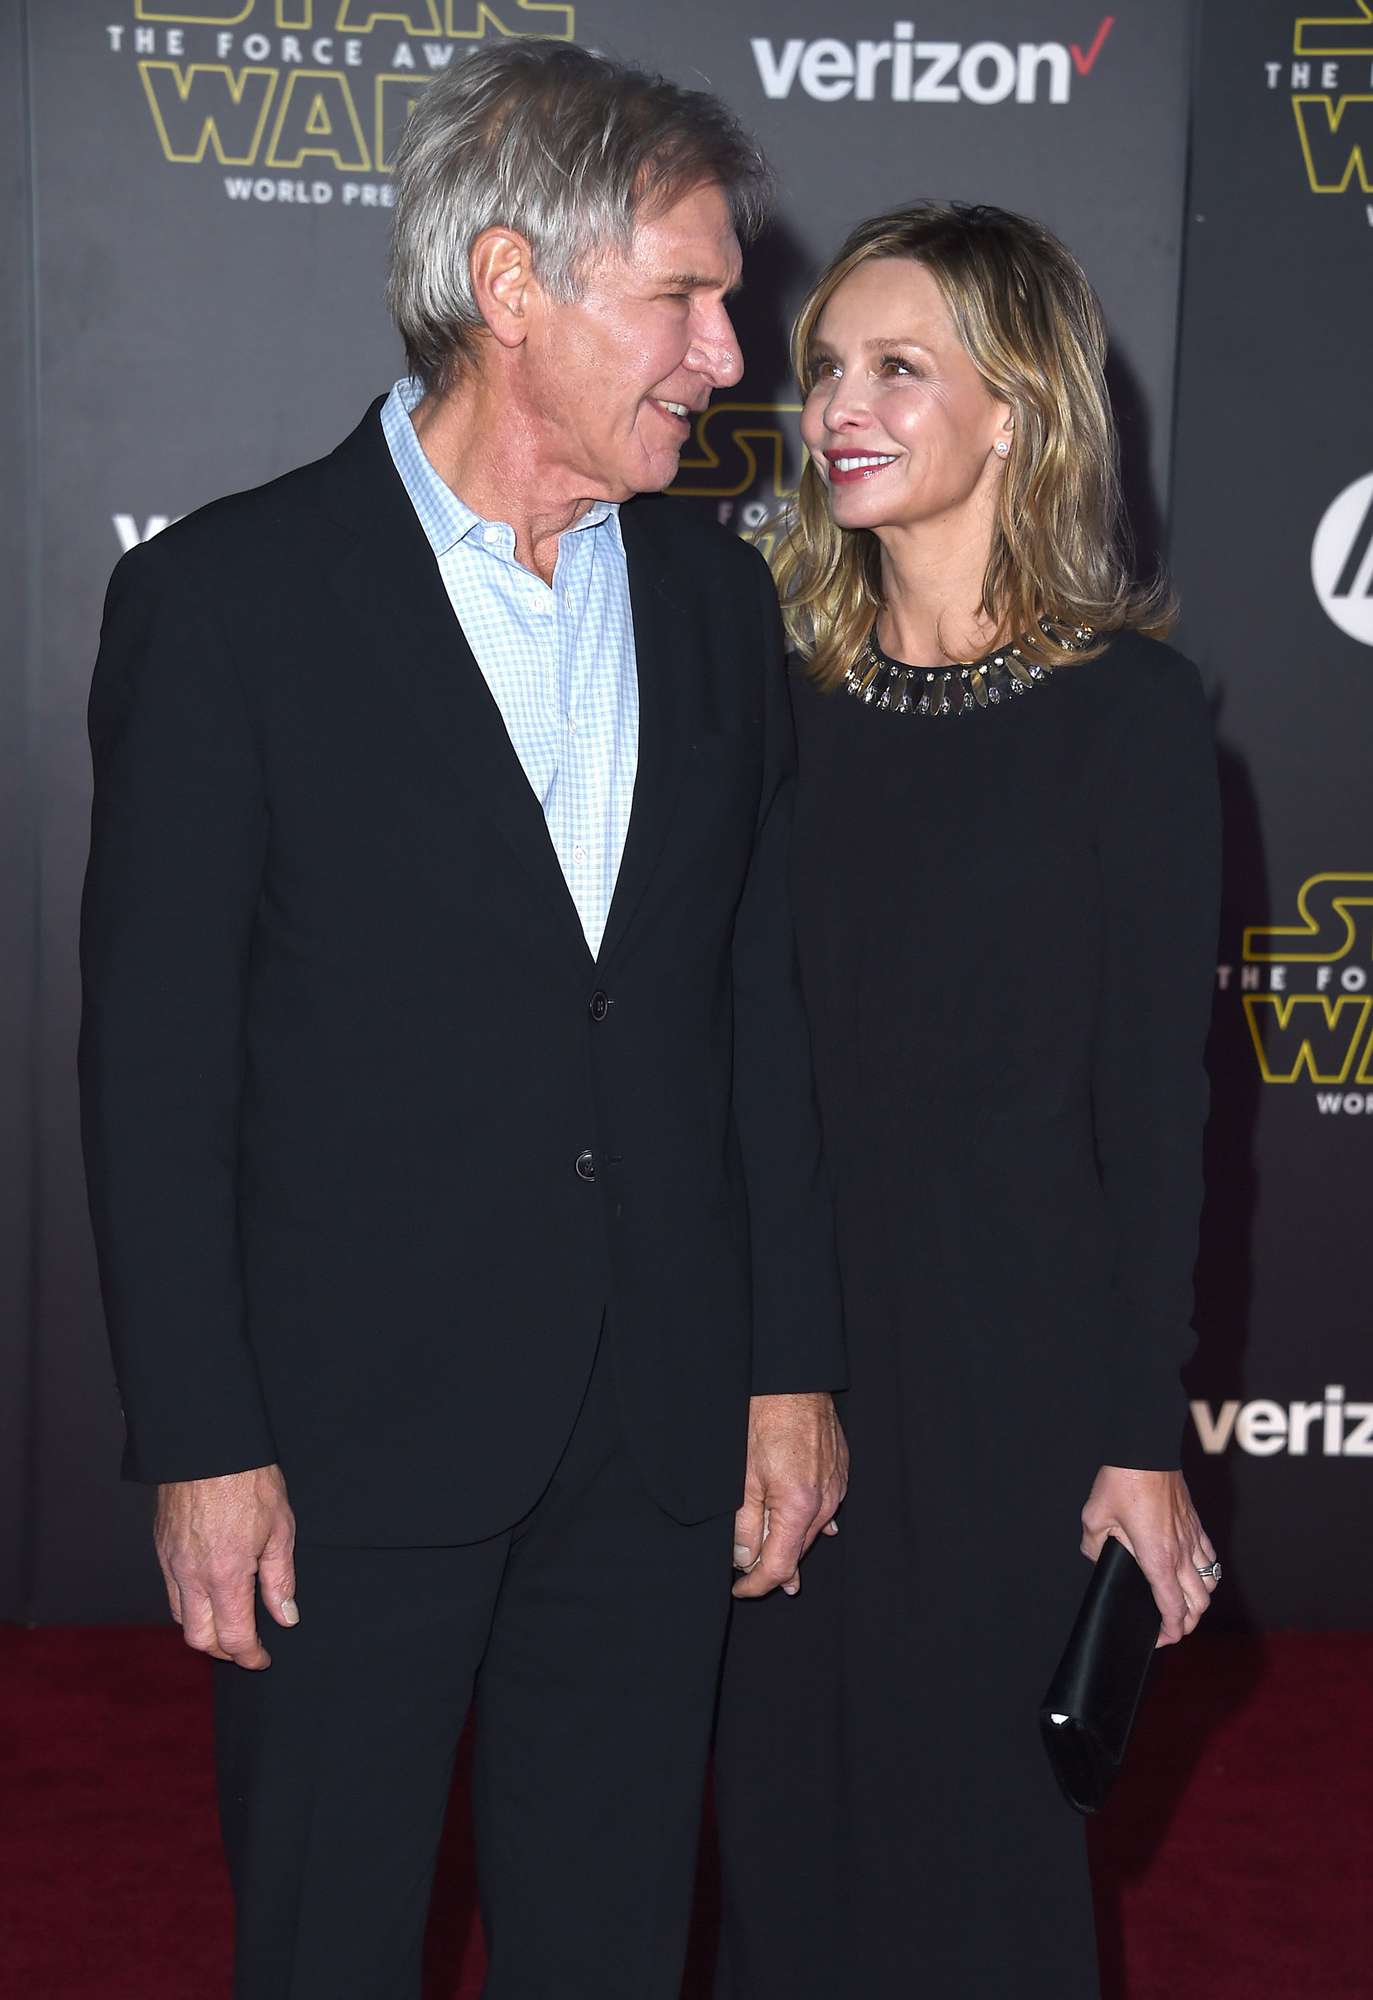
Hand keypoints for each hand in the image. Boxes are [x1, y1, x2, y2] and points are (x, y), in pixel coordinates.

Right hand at [154, 1463, 296, 1669]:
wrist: (206, 1444)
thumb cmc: (248, 1480)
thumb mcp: (280, 1529)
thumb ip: (280, 1580)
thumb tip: (285, 1618)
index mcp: (225, 1574)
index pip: (233, 1637)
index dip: (249, 1656)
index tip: (263, 1659)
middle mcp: (191, 1576)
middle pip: (198, 1638)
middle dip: (222, 1651)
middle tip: (246, 1647)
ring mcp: (171, 1563)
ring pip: (180, 1617)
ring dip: (203, 1629)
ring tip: (229, 1622)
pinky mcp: (161, 1549)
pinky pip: (171, 1591)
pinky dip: (189, 1605)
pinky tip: (209, 1593)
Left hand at [732, 1392, 847, 1599]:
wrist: (793, 1381)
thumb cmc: (765, 1420)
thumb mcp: (743, 1477)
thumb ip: (743, 1525)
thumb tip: (744, 1560)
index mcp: (798, 1506)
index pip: (779, 1565)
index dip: (756, 1584)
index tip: (740, 1589)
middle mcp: (824, 1502)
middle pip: (797, 1552)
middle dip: (772, 1567)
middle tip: (748, 1576)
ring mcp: (836, 1487)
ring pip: (811, 1532)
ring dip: (790, 1545)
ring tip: (773, 1562)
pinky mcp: (839, 1472)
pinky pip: (825, 1509)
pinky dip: (809, 1522)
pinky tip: (802, 1528)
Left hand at [1080, 1464, 1218, 1647]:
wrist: (1145, 1450)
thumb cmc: (1122, 1481)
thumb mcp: (1095, 1517)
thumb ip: (1094, 1546)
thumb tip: (1099, 1558)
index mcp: (1157, 1558)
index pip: (1173, 1609)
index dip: (1170, 1632)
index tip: (1159, 1639)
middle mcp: (1181, 1553)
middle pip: (1198, 1604)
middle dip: (1187, 1624)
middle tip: (1170, 1629)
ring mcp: (1192, 1538)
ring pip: (1209, 1584)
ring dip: (1199, 1601)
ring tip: (1183, 1606)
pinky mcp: (1196, 1524)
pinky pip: (1210, 1558)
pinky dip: (1206, 1574)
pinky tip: (1193, 1574)